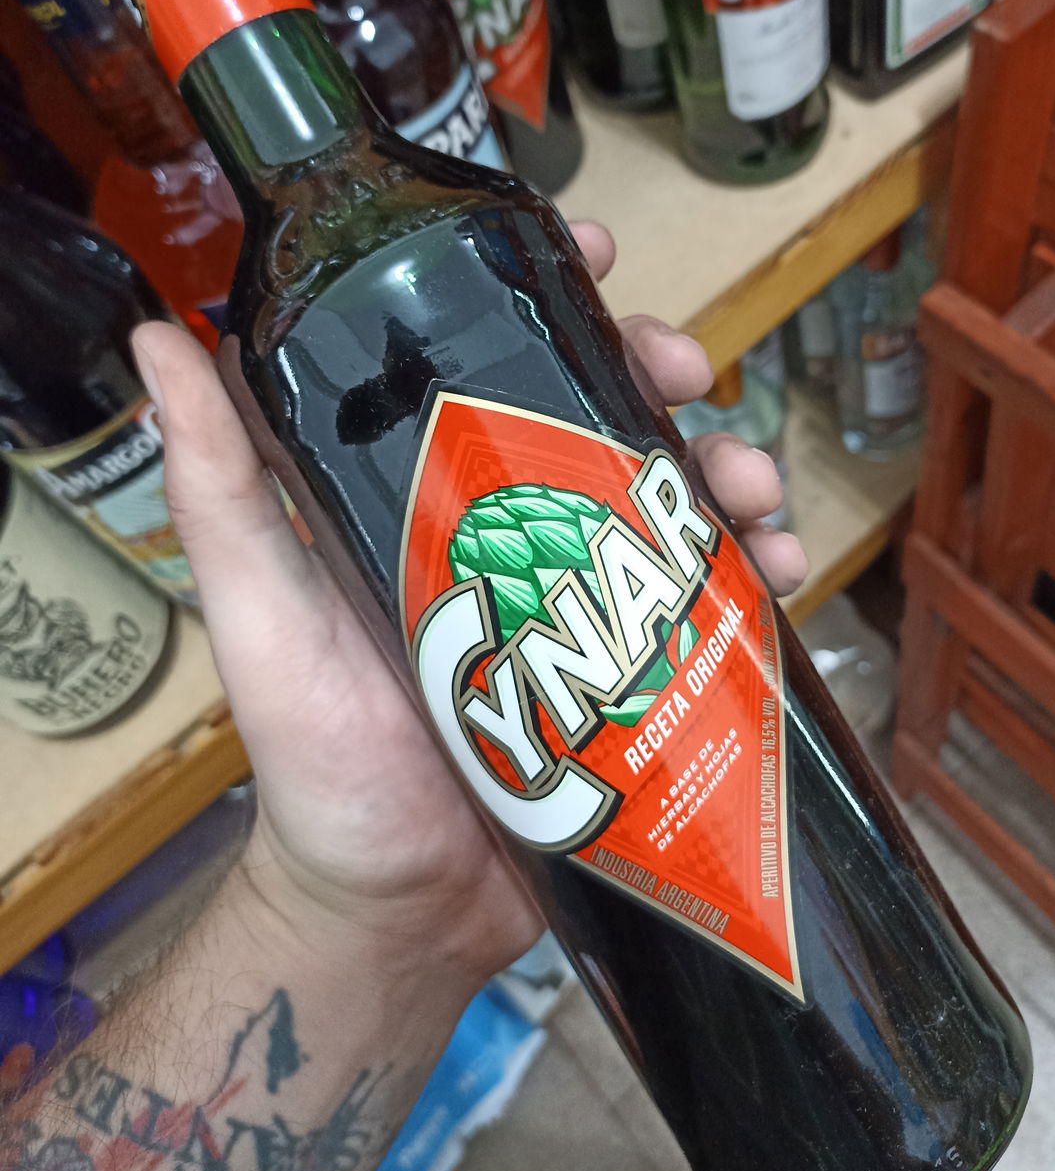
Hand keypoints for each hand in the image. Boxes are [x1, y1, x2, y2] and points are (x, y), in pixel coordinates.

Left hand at [132, 222, 806, 989]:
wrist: (399, 915)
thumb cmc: (319, 765)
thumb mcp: (261, 613)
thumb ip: (220, 487)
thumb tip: (156, 340)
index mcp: (434, 497)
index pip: (494, 367)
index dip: (551, 298)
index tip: (600, 256)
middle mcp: (516, 534)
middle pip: (605, 418)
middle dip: (660, 373)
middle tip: (691, 372)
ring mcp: (588, 606)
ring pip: (677, 500)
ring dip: (729, 471)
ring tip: (753, 494)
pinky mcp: (641, 674)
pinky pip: (716, 604)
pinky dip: (759, 574)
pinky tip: (783, 576)